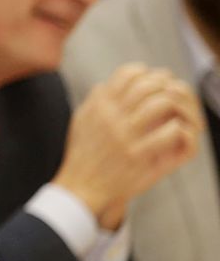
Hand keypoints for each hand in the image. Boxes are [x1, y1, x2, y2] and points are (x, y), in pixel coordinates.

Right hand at [53, 63, 202, 227]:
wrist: (81, 187)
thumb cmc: (83, 155)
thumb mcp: (80, 122)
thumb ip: (93, 101)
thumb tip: (105, 84)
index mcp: (98, 105)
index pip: (128, 73)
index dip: (147, 74)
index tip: (154, 84)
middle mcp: (111, 116)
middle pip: (149, 84)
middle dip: (166, 87)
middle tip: (172, 98)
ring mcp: (125, 135)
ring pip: (162, 103)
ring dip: (175, 107)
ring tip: (176, 116)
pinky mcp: (138, 155)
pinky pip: (169, 132)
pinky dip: (178, 130)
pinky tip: (175, 134)